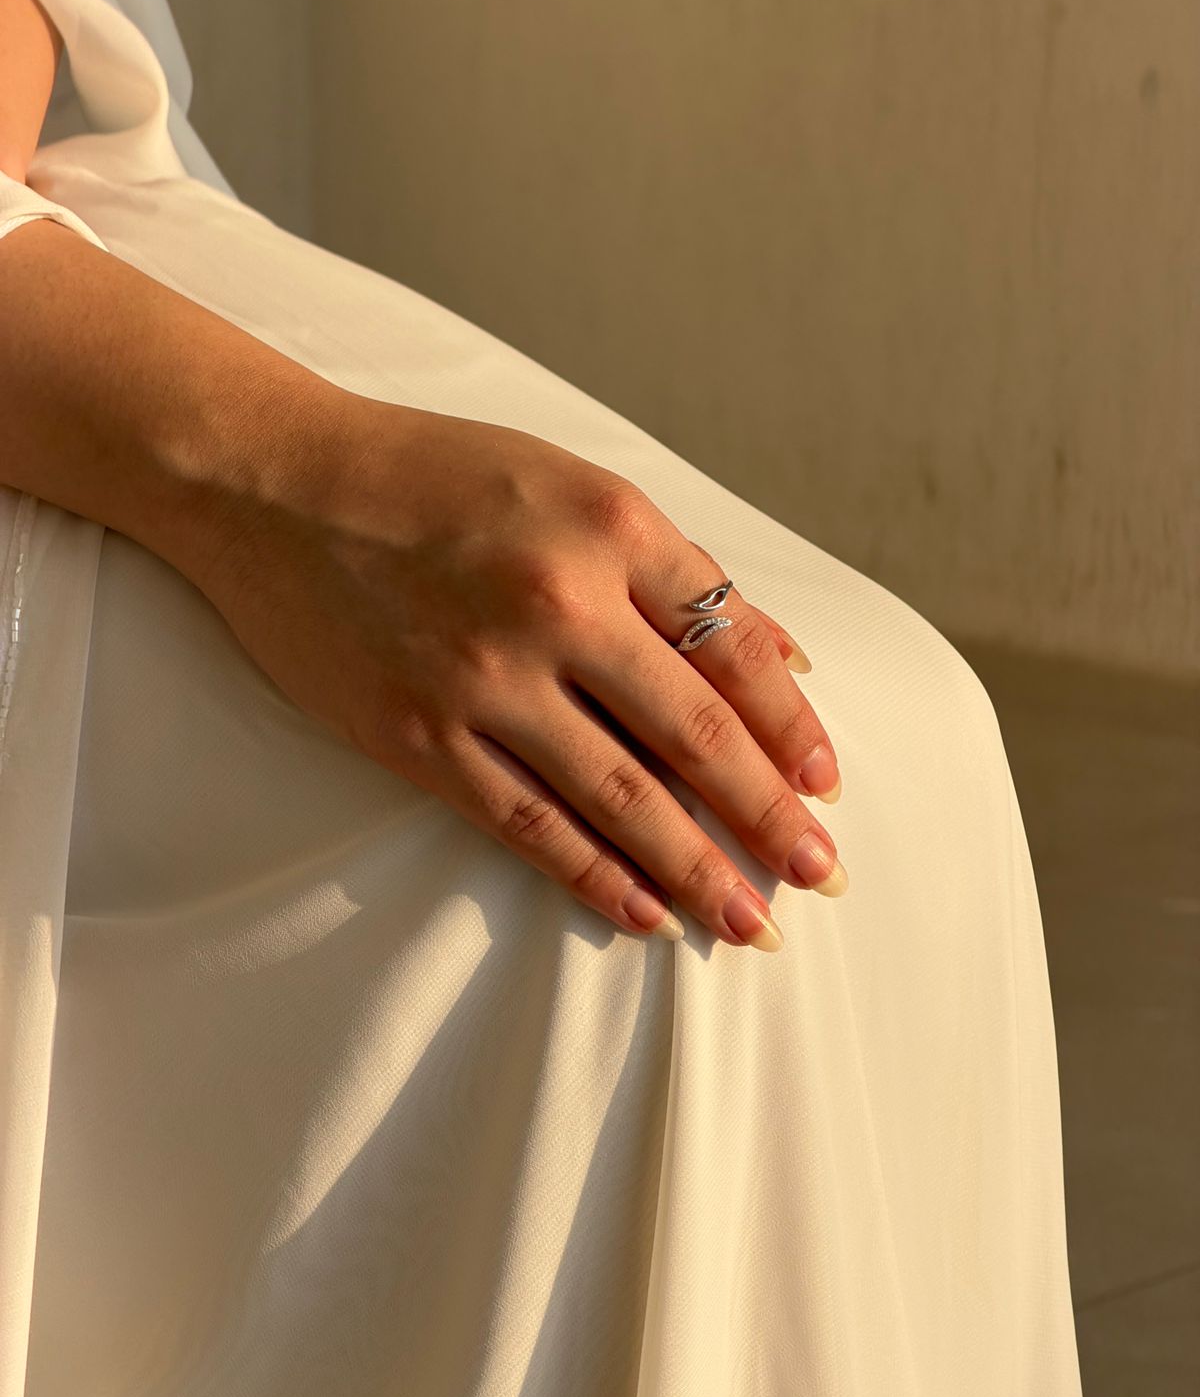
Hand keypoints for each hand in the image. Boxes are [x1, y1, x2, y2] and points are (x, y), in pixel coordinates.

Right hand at [188, 394, 848, 951]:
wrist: (276, 484)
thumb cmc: (435, 476)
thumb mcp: (571, 484)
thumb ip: (677, 569)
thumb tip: (781, 651)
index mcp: (610, 527)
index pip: (732, 646)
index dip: (792, 725)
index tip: (828, 783)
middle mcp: (558, 602)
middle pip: (695, 732)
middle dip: (768, 815)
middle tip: (820, 871)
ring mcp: (484, 676)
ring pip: (619, 795)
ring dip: (696, 868)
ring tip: (750, 921)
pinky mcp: (419, 734)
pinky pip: (526, 822)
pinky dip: (592, 874)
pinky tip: (641, 912)